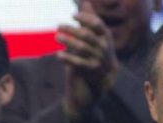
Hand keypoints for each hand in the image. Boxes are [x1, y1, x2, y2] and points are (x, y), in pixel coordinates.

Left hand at [57, 1, 117, 122]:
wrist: (103, 75)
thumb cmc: (96, 49)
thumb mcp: (96, 35)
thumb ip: (89, 19)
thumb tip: (84, 1)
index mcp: (105, 35)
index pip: (97, 24)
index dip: (85, 18)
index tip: (72, 15)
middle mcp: (103, 46)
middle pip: (87, 35)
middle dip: (72, 29)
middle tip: (58, 25)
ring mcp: (97, 58)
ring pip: (81, 48)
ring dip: (68, 42)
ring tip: (56, 37)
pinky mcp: (90, 69)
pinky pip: (78, 63)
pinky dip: (68, 58)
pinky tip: (57, 55)